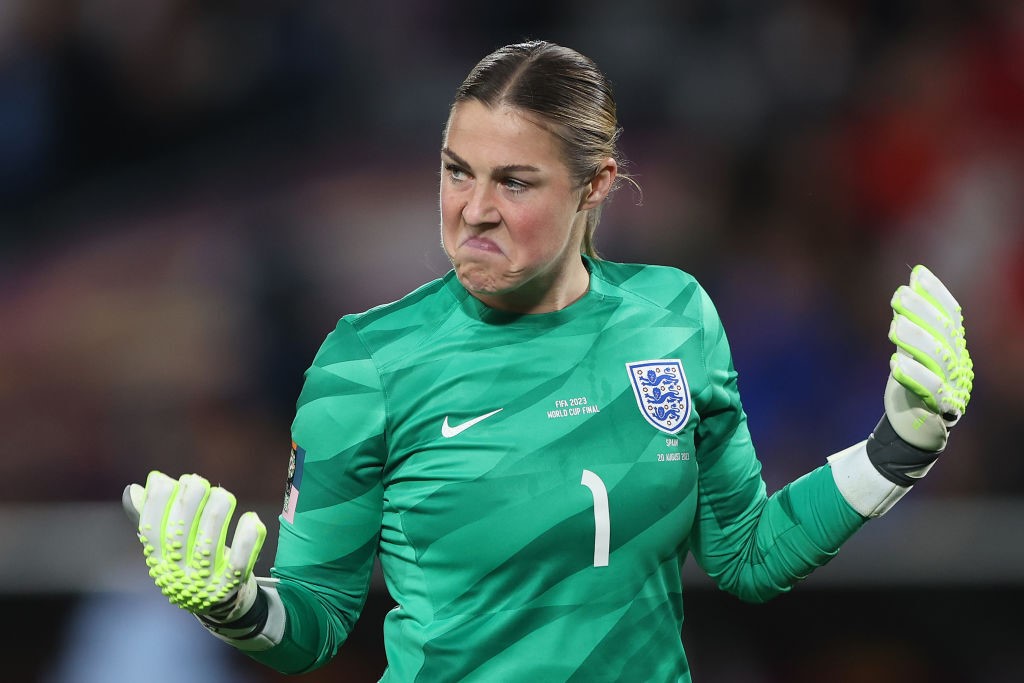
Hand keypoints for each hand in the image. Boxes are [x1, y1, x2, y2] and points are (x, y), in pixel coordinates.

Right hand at [123, 471, 266, 619]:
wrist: (222, 604)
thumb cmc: (193, 563)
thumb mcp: (171, 545)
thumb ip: (153, 518)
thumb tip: (133, 490)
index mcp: (158, 560)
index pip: (149, 530)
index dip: (155, 501)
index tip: (165, 480)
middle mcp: (177, 574)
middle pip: (179, 536)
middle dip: (188, 502)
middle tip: (198, 482)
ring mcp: (204, 583)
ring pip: (209, 545)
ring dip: (216, 513)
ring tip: (223, 495)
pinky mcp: (231, 587)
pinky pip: (239, 563)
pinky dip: (247, 539)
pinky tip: (251, 518)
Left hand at [869, 265, 973, 483]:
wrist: (913, 428)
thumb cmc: (912, 384)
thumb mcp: (911, 350)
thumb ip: (911, 322)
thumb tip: (908, 285)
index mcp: (953, 347)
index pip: (952, 315)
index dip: (937, 293)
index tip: (918, 274)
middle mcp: (958, 363)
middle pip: (945, 333)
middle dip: (923, 311)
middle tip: (898, 296)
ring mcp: (953, 386)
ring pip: (939, 359)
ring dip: (916, 339)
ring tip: (893, 327)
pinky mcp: (941, 408)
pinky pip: (931, 390)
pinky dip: (913, 375)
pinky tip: (894, 363)